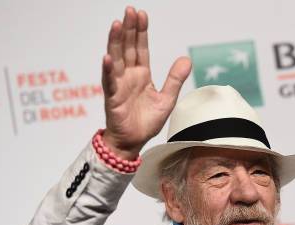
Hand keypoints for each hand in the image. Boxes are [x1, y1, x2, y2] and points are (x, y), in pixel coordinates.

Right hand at [101, 7, 191, 158]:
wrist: (133, 141)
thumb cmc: (147, 121)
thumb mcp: (167, 99)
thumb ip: (175, 79)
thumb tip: (187, 60)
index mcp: (141, 75)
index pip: (140, 48)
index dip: (141, 32)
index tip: (142, 15)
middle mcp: (128, 76)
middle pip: (127, 48)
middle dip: (129, 29)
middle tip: (130, 11)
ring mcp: (118, 85)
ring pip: (116, 59)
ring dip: (115, 42)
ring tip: (117, 24)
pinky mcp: (112, 97)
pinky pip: (109, 81)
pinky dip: (108, 69)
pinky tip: (108, 57)